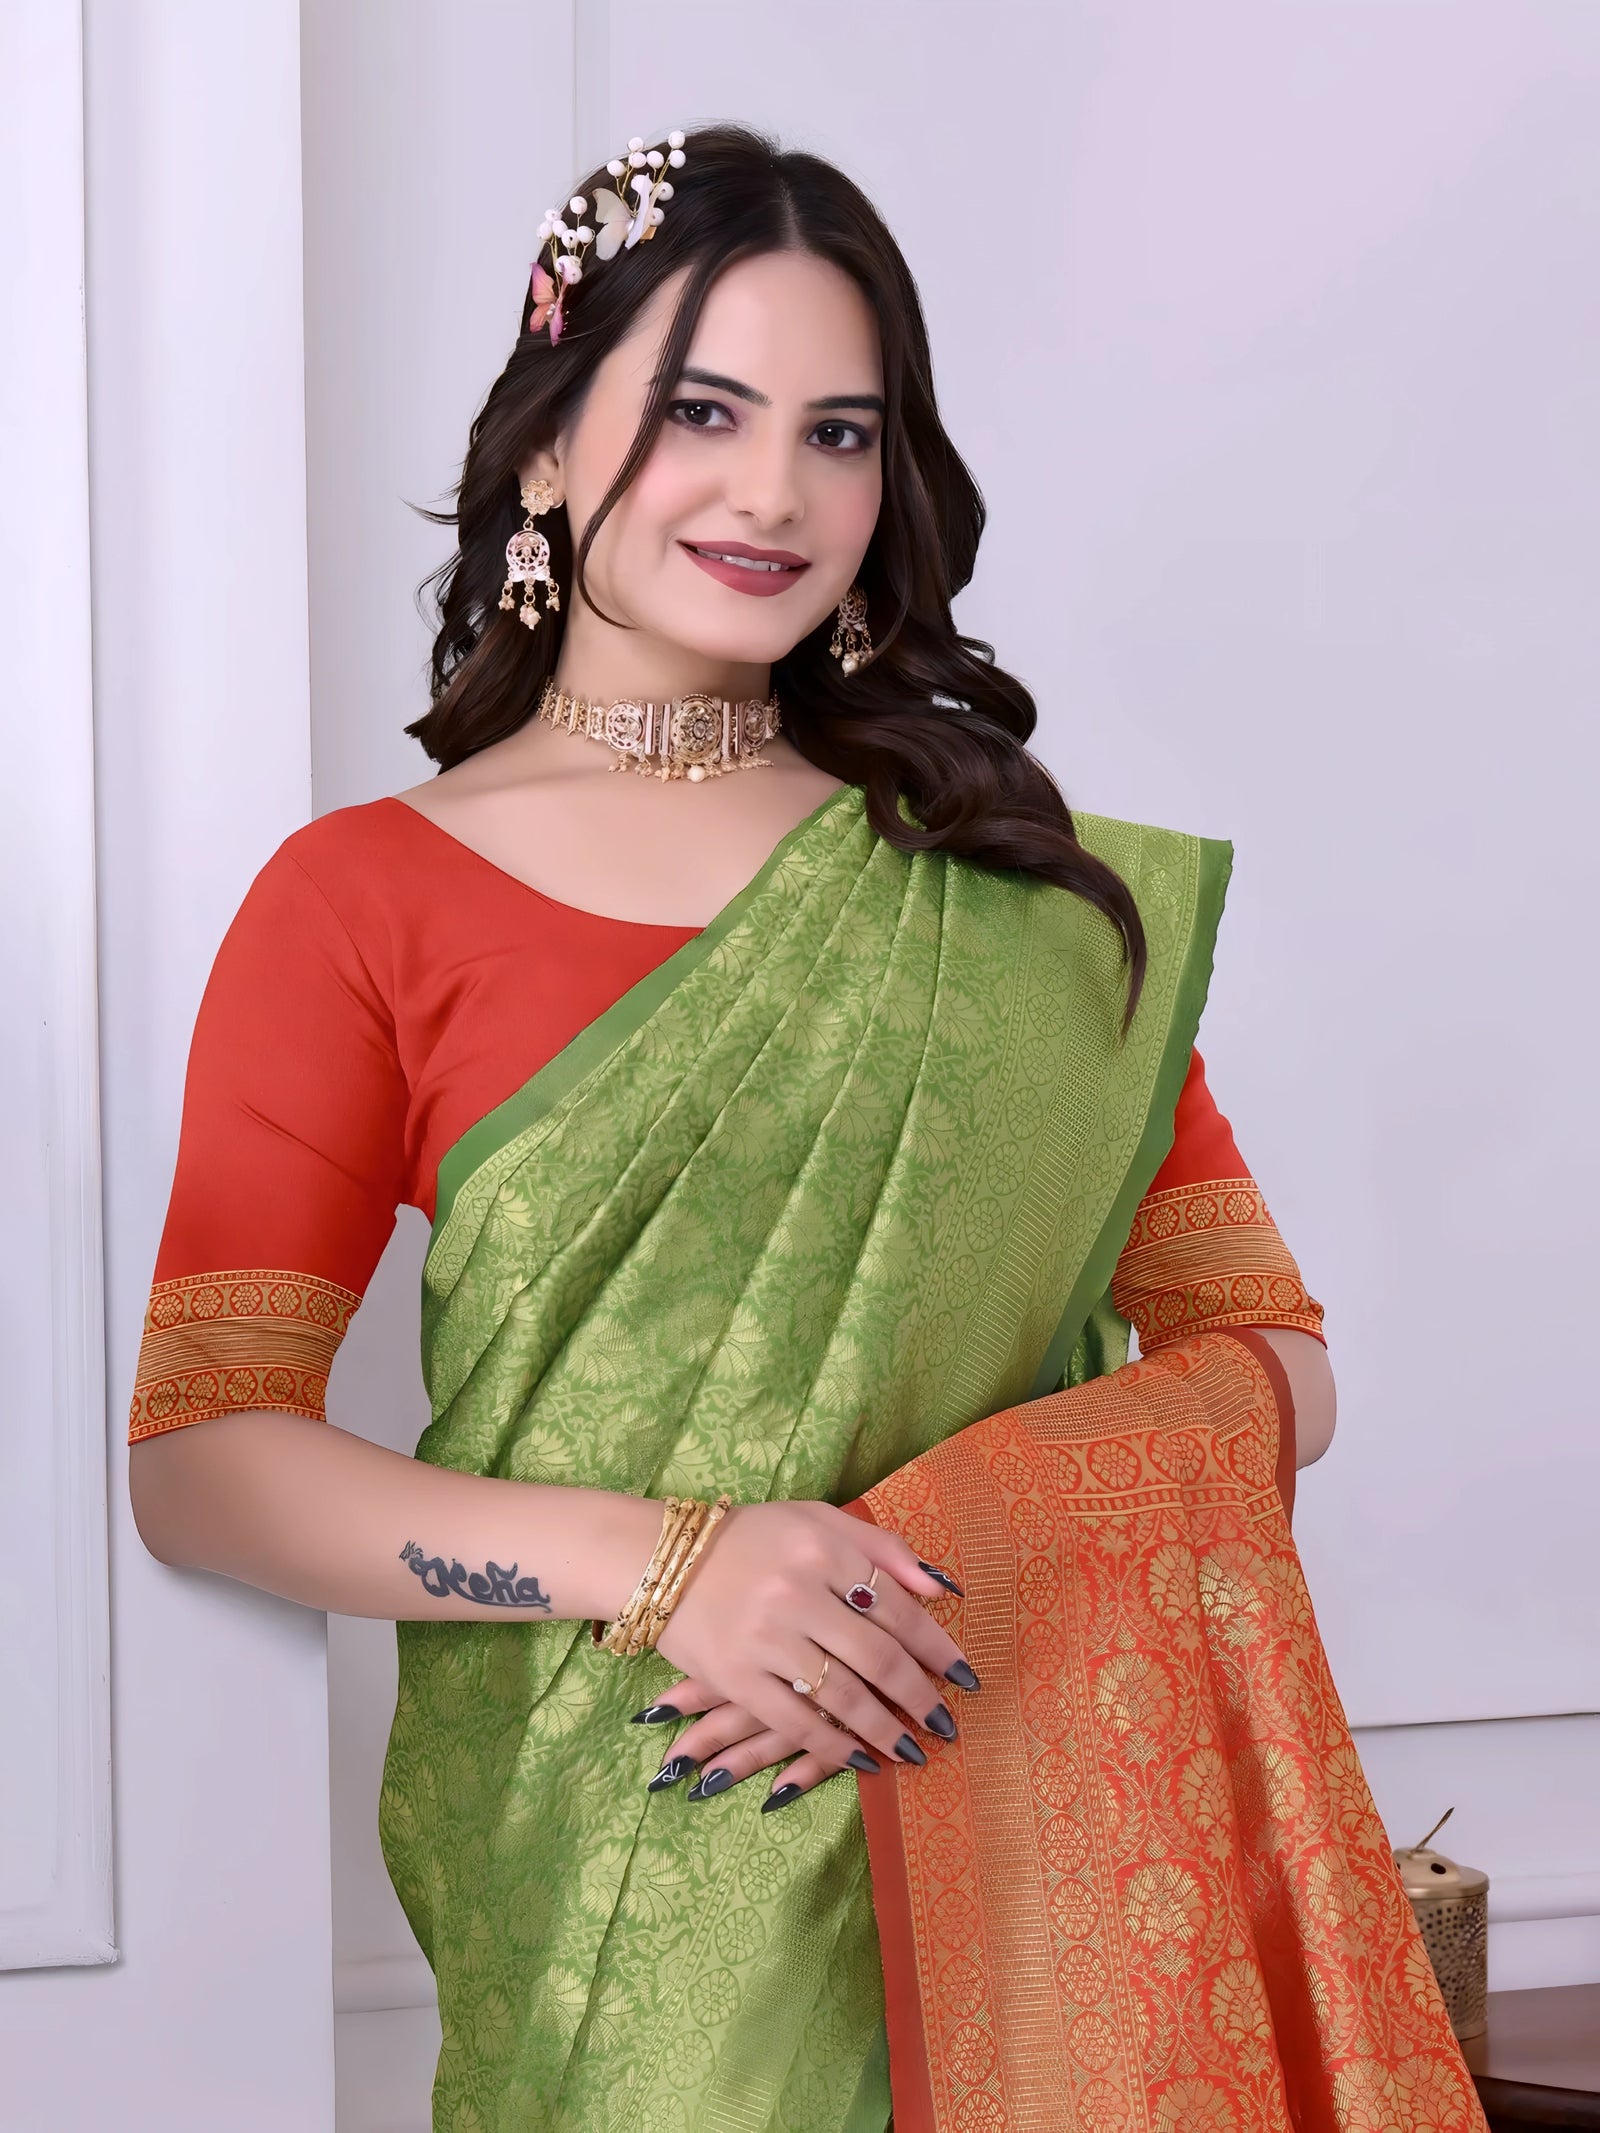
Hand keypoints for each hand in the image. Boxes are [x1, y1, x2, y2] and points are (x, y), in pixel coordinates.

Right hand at [648, 1500, 976, 1790]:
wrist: (663, 1560)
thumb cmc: (754, 1539)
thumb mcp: (819, 1520)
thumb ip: (883, 1547)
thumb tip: (943, 1591)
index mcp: (824, 1546)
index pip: (897, 1606)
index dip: (938, 1647)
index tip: (965, 1678)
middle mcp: (798, 1591)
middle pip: (878, 1655)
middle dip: (921, 1697)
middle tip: (947, 1726)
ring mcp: (766, 1637)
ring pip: (843, 1695)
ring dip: (887, 1730)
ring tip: (914, 1749)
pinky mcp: (736, 1677)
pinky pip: (796, 1721)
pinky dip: (835, 1748)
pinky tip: (863, 1761)